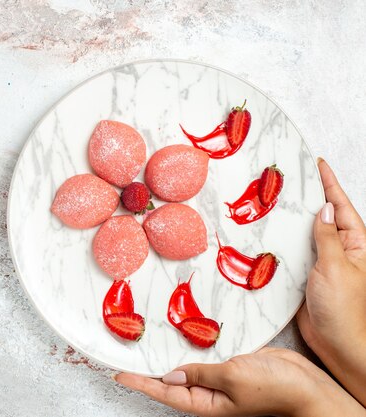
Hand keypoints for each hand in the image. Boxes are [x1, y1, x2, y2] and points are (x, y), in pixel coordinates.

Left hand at [115, 347, 363, 416]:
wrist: (306, 385)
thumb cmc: (274, 388)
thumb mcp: (232, 379)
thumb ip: (200, 374)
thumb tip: (169, 376)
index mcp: (205, 403)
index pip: (164, 393)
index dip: (140, 383)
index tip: (118, 373)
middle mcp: (208, 393)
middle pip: (170, 382)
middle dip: (148, 371)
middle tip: (125, 357)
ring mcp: (218, 379)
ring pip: (185, 368)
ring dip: (167, 357)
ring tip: (144, 345)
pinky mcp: (229, 365)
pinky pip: (203, 357)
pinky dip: (190, 348)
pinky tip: (181, 338)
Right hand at [296, 158, 365, 405]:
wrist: (337, 344)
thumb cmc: (345, 309)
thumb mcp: (337, 267)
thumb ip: (328, 238)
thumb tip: (322, 209)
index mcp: (355, 244)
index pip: (341, 206)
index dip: (329, 184)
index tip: (318, 163)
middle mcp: (339, 250)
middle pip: (322, 216)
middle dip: (308, 196)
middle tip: (290, 176)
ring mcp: (321, 263)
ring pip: (304, 233)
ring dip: (291, 219)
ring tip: (274, 199)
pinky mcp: (304, 276)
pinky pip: (292, 253)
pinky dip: (280, 242)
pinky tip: (266, 233)